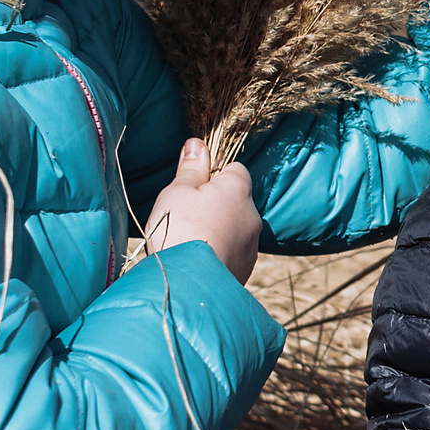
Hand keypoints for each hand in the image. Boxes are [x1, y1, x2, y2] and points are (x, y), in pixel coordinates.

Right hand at [144, 137, 259, 281]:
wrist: (188, 285)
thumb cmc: (180, 230)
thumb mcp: (177, 192)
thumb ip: (191, 168)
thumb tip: (197, 144)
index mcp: (238, 190)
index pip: (234, 170)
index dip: (213, 176)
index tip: (193, 188)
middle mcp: (252, 215)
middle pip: (235, 201)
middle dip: (214, 206)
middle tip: (185, 218)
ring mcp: (251, 245)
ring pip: (235, 229)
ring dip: (218, 232)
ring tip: (189, 244)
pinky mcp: (245, 269)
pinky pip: (232, 253)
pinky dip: (219, 254)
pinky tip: (197, 262)